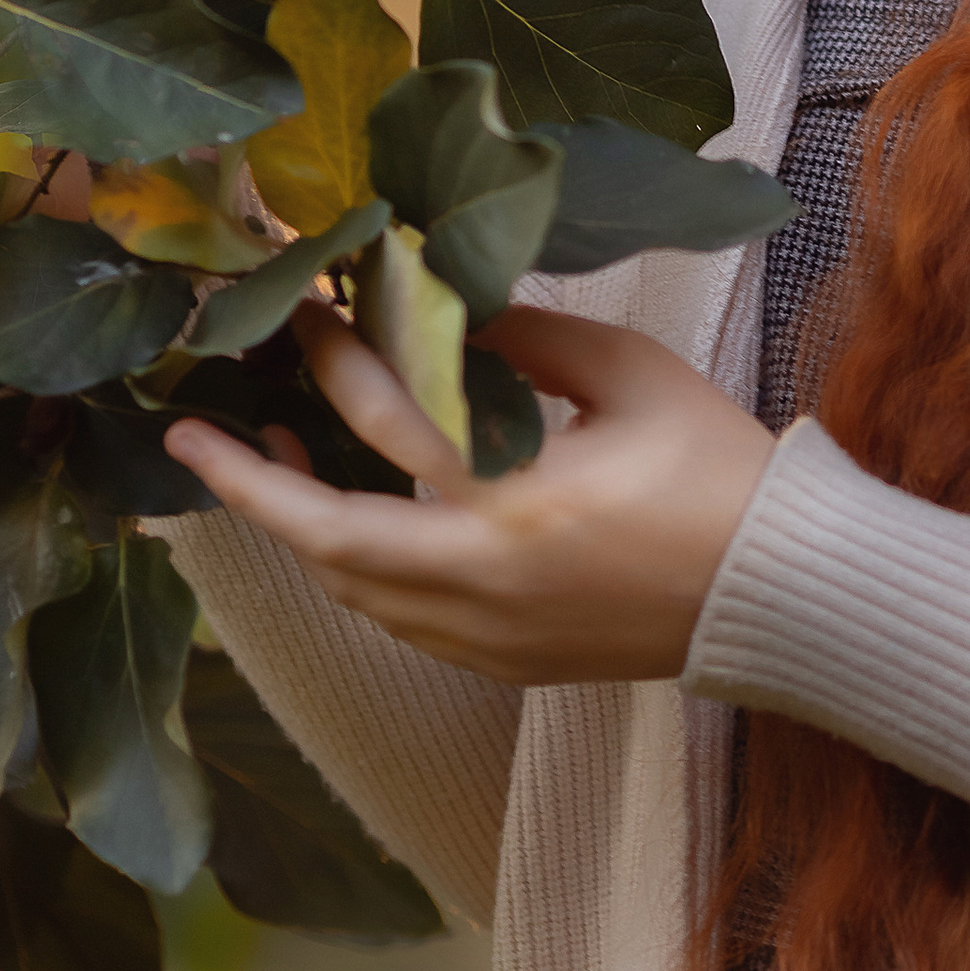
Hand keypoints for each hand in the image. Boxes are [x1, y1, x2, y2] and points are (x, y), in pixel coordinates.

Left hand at [162, 299, 775, 683]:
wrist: (779, 591)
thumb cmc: (717, 471)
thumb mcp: (631, 374)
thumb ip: (532, 339)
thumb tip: (447, 308)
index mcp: (521, 503)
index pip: (391, 421)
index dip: (335, 357)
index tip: (305, 309)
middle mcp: (487, 583)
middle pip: (327, 539)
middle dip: (248, 485)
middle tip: (190, 435)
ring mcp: (489, 636)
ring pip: (352, 591)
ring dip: (297, 529)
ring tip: (265, 464)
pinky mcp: (502, 662)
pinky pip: (396, 622)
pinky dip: (352, 572)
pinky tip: (344, 525)